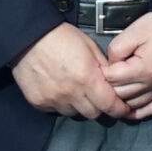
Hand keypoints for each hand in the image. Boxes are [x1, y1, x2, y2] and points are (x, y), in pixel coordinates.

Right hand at [10, 24, 127, 120]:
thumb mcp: (89, 45)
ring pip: (74, 113)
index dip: (119, 110)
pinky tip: (59, 89)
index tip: (123, 109)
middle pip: (93, 113)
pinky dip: (61, 103)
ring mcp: (53, 100)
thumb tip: (113, 81)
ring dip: (79, 105)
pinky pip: (56, 110)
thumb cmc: (61, 37)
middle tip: (98, 95)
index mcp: (87, 78)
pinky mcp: (39, 103)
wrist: (28, 36)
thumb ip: (103, 66)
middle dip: (99, 106)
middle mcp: (71, 93)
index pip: (109, 105)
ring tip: (75, 90)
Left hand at [105, 12, 151, 120]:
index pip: (111, 79)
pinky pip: (151, 109)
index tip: (99, 65)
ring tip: (113, 91)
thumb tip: (110, 64)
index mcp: (142, 69)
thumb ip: (117, 49)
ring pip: (132, 104)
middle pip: (120, 94)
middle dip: (108, 86)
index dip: (102, 71)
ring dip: (120, 100)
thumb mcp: (135, 30)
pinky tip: (129, 110)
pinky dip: (138, 112)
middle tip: (104, 77)